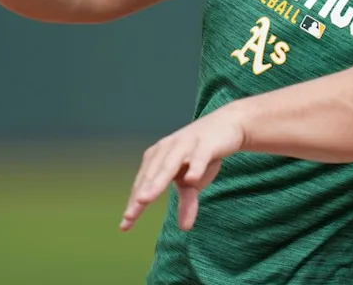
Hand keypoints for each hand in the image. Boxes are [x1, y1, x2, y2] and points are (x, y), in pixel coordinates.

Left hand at [119, 105, 246, 232]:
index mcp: (158, 157)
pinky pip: (199, 156)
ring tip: (144, 200)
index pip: (144, 183)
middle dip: (140, 195)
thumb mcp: (194, 182)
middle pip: (151, 176)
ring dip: (156, 182)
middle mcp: (167, 148)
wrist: (227, 125)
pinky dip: (194, 167)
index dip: (134, 204)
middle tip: (129, 216)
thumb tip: (184, 228)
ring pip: (169, 165)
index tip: (125, 225)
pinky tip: (191, 180)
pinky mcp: (206, 143)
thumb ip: (187, 202)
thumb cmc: (202, 154)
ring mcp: (186, 144)